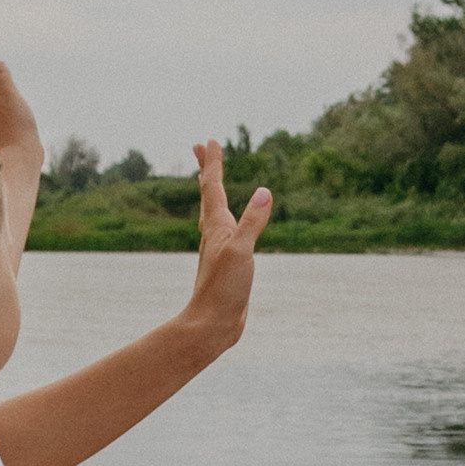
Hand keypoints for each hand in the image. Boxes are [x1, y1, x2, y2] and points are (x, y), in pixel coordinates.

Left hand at [183, 142, 272, 354]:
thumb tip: (264, 192)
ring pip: (214, 213)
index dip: (212, 163)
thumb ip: (253, 222)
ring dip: (213, 193)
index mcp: (217, 227)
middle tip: (201, 147)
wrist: (212, 325)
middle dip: (207, 170)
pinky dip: (226, 218)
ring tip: (211, 181)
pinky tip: (229, 226)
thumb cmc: (223, 289)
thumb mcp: (242, 252)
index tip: (208, 140)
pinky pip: (226, 232)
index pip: (213, 187)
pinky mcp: (227, 264)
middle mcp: (215, 234)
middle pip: (209, 194)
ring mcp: (219, 249)